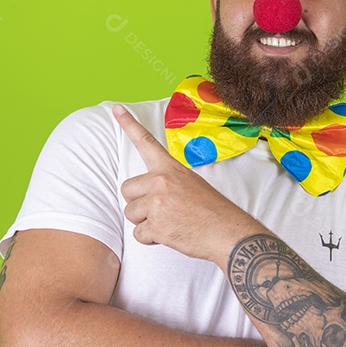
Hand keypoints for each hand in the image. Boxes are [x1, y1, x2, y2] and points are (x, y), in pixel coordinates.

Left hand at [113, 104, 265, 264]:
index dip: (129, 124)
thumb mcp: (191, 184)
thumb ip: (167, 182)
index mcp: (170, 168)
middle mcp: (161, 181)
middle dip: (138, 203)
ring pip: (130, 213)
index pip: (146, 142)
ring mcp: (158, 202)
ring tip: (170, 221)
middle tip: (162, 210)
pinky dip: (151, 238)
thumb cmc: (213, 211)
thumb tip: (147, 192)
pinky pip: (138, 234)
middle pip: (126, 189)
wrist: (229, 232)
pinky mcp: (157, 225)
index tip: (116, 109)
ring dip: (145, 222)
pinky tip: (171, 234)